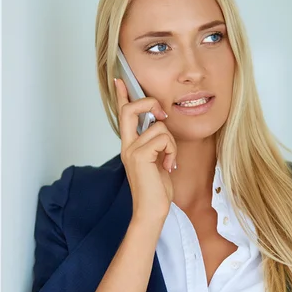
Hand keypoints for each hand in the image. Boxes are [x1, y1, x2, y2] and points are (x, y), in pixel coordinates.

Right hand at [115, 78, 175, 224]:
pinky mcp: (140, 156)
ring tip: (168, 160)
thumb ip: (156, 142)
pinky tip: (168, 166)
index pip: (123, 115)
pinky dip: (172, 151)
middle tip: (162, 114)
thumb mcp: (158, 160)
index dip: (122, 96)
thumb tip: (162, 125)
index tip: (119, 80)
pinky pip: (164, 138)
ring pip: (159, 127)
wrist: (152, 210)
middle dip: (149, 103)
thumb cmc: (157, 188)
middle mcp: (127, 145)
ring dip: (172, 143)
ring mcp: (131, 150)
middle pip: (130, 109)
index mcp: (130, 144)